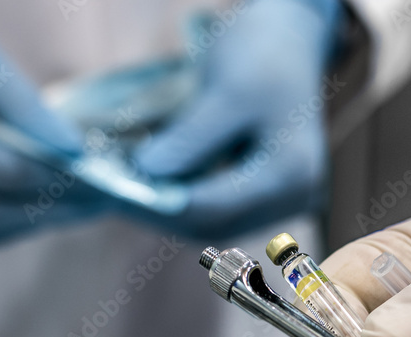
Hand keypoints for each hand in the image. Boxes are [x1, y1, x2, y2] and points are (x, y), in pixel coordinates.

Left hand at [135, 0, 341, 237]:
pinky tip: (158, 186)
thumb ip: (190, 138)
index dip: (165, 202)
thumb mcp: (225, 91)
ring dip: (173, 210)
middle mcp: (295, 195)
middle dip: (164, 211)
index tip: (117, 190)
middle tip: (115, 195)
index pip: (219, 205)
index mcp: (290, 172)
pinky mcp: (270, 194)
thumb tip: (146, 173)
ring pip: (218, 223)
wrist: (290, 39)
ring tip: (129, 192)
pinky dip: (190, 200)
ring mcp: (285, 199)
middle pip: (218, 223)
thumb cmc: (261, 54)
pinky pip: (224, 210)